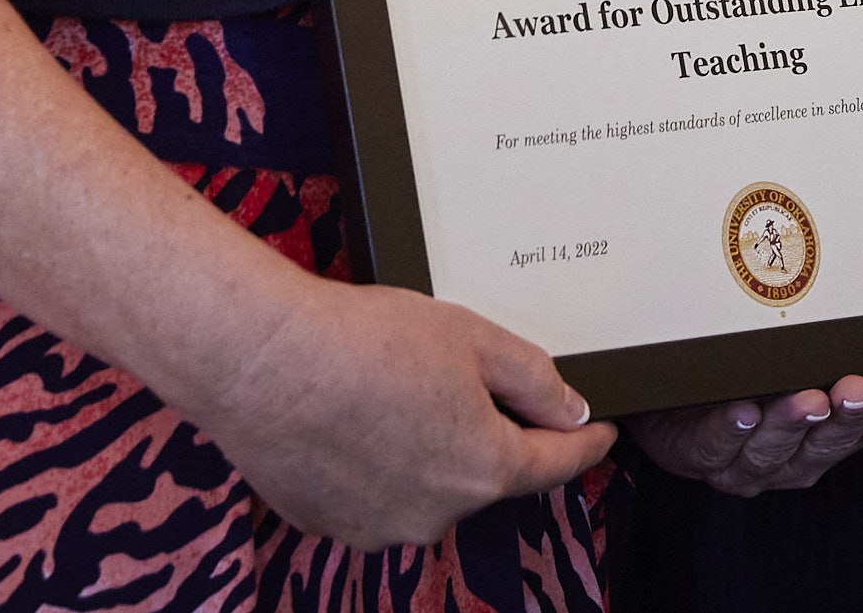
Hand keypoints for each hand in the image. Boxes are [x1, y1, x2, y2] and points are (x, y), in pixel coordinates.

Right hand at [191, 275, 614, 551]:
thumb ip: (533, 377)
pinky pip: (372, 495)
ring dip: (422, 450)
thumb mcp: (471, 336)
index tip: (601, 434)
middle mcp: (438, 513)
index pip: (555, 465)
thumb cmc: (362, 341)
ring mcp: (381, 526)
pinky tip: (349, 418)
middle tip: (449, 375)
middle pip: (484, 473)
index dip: (584, 444)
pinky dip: (373, 465)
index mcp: (485, 468)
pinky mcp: (331, 524)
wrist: (262, 362)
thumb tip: (569, 410)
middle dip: (481, 431)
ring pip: (425, 486)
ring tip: (383, 390)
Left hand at [631, 370, 862, 494]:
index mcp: (828, 435)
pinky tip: (744, 411)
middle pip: (827, 443)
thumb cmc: (743, 371)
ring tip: (808, 399)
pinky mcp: (697, 457)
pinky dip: (732, 429)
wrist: (668, 398)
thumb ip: (829, 340)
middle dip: (846, 418)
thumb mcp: (792, 354)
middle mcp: (794, 458)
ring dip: (792, 424)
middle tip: (859, 390)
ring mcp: (746, 464)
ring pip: (773, 449)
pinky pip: (715, 445)